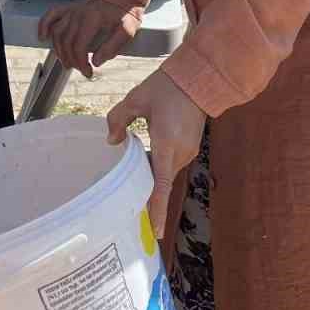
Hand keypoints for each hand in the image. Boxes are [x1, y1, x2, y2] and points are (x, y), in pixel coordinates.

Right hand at [38, 0, 139, 78]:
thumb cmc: (125, 13)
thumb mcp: (127, 31)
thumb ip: (112, 48)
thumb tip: (96, 62)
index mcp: (93, 19)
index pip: (79, 46)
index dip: (81, 63)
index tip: (88, 73)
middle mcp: (79, 13)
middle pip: (67, 42)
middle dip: (72, 60)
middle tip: (80, 69)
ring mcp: (72, 9)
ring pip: (57, 33)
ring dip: (59, 51)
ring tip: (68, 62)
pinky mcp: (68, 7)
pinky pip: (51, 15)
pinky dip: (44, 26)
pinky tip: (43, 37)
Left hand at [107, 71, 205, 238]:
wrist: (198, 79)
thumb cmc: (166, 87)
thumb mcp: (136, 99)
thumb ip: (118, 119)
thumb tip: (112, 141)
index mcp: (166, 143)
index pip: (161, 185)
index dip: (157, 209)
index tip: (154, 230)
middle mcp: (180, 153)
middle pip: (161, 182)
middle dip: (148, 196)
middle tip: (129, 210)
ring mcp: (188, 152)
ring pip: (166, 173)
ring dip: (152, 177)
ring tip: (133, 179)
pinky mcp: (191, 148)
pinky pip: (171, 164)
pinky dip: (159, 166)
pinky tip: (147, 159)